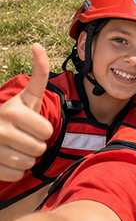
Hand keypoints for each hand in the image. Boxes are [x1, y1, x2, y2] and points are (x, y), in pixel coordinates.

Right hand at [0, 44, 54, 180]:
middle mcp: (0, 129)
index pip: (47, 131)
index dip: (43, 130)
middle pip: (39, 148)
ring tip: (15, 147)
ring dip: (26, 158)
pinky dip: (15, 170)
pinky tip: (7, 159)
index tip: (31, 124)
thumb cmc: (16, 115)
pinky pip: (16, 175)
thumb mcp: (29, 96)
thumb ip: (39, 73)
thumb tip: (38, 45)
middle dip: (36, 144)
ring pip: (28, 163)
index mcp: (13, 111)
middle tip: (23, 137)